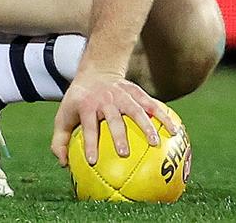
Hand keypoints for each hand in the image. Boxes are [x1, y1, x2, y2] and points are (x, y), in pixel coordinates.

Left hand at [51, 70, 177, 166]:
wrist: (95, 71)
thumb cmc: (79, 102)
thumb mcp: (64, 116)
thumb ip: (60, 141)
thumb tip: (63, 164)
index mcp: (86, 105)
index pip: (88, 125)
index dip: (90, 142)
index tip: (92, 160)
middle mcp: (105, 98)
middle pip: (113, 116)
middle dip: (118, 134)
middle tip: (125, 154)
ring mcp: (121, 93)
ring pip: (135, 108)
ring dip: (145, 124)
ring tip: (156, 143)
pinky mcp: (135, 91)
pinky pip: (150, 103)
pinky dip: (163, 115)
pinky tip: (175, 130)